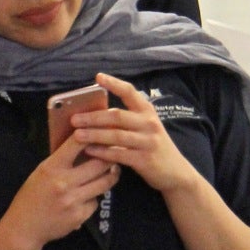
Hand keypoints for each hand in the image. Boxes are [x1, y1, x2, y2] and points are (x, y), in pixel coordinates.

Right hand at [1, 126, 119, 248]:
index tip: (102, 130)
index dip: (92, 134)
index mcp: (51, 168)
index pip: (76, 144)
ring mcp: (73, 201)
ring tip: (113, 170)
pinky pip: (96, 202)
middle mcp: (64, 183)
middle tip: (117, 152)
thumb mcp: (41, 172)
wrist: (24, 227)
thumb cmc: (32, 195)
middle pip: (99, 164)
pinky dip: (94, 198)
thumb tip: (86, 146)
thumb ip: (61, 161)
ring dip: (110, 176)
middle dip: (110, 157)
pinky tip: (89, 196)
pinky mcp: (80, 216)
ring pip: (103, 183)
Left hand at [69, 73, 204, 197]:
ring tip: (76, 135)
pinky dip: (103, 152)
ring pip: (116, 135)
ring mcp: (148, 141)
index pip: (130, 92)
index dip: (114, 83)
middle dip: (93, 117)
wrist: (176, 173)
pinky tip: (89, 151)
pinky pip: (120, 154)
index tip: (98, 77)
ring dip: (94, 135)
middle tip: (74, 119)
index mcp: (147, 111)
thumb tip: (94, 114)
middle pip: (117, 116)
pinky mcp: (145, 160)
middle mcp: (149, 123)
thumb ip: (127, 120)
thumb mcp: (145, 128)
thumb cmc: (153, 147)